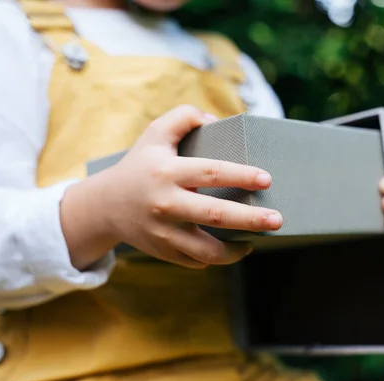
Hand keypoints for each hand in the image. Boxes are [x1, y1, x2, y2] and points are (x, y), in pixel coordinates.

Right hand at [94, 105, 282, 268]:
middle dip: (251, 219)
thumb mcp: (155, 134)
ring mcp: (163, 232)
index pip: (211, 172)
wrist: (106, 205)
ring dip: (236, 250)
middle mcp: (165, 204)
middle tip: (277, 220)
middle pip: (215, 215)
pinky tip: (229, 248)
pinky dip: (215, 258)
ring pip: (207, 250)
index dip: (241, 176)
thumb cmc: (139, 166)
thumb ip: (183, 117)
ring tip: (256, 242)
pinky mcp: (163, 252)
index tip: (266, 180)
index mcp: (167, 172)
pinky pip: (196, 261)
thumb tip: (216, 121)